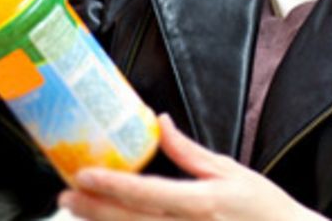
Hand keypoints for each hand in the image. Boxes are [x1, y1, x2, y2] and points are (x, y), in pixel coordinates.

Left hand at [58, 114, 325, 219]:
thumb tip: (158, 120)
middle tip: (65, 195)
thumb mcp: (230, 172)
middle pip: (131, 220)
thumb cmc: (265, 210)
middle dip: (94, 208)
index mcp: (204, 201)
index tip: (82, 175)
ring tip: (79, 210)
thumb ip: (188, 151)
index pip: (147, 193)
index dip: (111, 185)